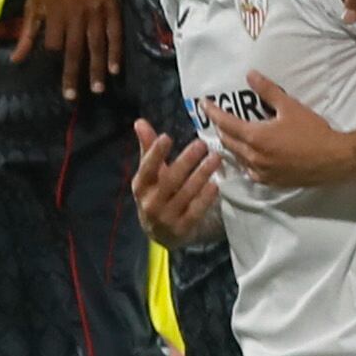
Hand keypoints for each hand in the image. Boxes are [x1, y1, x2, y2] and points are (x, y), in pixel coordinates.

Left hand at [17, 0, 119, 95]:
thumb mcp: (36, 4)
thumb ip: (25, 33)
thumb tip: (14, 60)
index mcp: (55, 13)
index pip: (53, 42)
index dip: (52, 55)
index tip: (52, 72)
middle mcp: (76, 14)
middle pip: (74, 49)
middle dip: (73, 73)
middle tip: (72, 96)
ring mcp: (96, 12)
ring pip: (96, 44)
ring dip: (96, 68)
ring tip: (97, 89)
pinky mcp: (112, 9)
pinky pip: (115, 33)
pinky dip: (115, 51)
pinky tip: (115, 70)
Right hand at [133, 118, 220, 244]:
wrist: (161, 233)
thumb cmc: (157, 194)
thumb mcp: (150, 175)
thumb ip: (148, 148)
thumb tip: (139, 122)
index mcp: (141, 186)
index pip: (147, 168)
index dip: (155, 153)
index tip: (167, 137)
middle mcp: (150, 203)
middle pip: (169, 180)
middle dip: (186, 161)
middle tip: (202, 144)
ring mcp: (166, 218)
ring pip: (185, 194)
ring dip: (201, 175)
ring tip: (215, 158)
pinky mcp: (181, 228)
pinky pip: (195, 211)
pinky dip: (205, 197)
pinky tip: (215, 184)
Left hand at [199, 74, 355, 185]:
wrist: (333, 159)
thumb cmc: (312, 131)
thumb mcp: (290, 107)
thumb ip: (268, 91)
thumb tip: (250, 75)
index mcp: (254, 137)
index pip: (225, 123)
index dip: (213, 112)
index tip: (204, 104)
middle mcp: (252, 156)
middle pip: (227, 141)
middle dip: (220, 128)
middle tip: (217, 117)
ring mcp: (260, 171)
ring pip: (236, 156)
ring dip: (231, 144)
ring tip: (230, 134)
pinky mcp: (269, 181)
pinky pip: (249, 170)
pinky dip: (244, 160)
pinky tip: (248, 155)